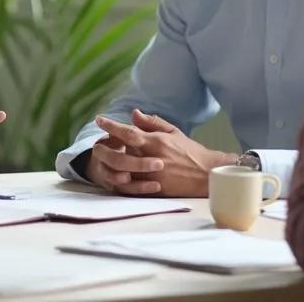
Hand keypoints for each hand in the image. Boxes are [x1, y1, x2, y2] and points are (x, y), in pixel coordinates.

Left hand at [91, 110, 232, 197]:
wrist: (207, 175)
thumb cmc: (191, 151)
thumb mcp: (173, 132)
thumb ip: (152, 122)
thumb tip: (133, 114)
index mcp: (156, 141)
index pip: (128, 132)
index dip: (111, 126)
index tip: (99, 120)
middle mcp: (152, 157)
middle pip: (121, 152)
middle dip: (106, 148)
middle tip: (96, 145)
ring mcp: (152, 175)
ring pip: (124, 170)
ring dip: (113, 164)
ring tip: (106, 159)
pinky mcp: (155, 189)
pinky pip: (132, 185)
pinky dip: (123, 179)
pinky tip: (117, 174)